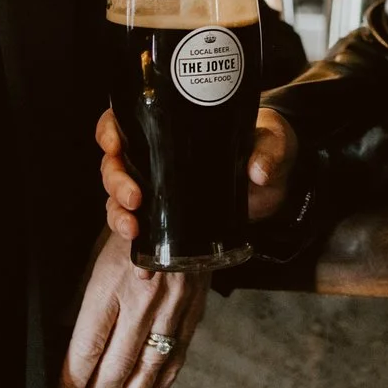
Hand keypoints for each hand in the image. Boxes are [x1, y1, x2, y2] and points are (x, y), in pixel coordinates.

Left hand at [58, 230, 206, 387]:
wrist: (192, 203)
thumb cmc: (138, 221)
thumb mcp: (99, 249)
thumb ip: (81, 293)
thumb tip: (64, 328)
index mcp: (110, 287)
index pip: (86, 350)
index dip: (71, 384)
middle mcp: (141, 304)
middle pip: (114, 367)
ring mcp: (171, 310)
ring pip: (147, 369)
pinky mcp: (194, 310)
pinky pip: (178, 353)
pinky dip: (164, 379)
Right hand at [95, 106, 296, 242]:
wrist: (278, 181)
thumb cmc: (267, 147)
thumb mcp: (272, 141)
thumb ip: (268, 151)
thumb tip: (257, 172)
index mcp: (172, 126)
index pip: (125, 121)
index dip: (109, 131)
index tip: (114, 145)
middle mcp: (157, 157)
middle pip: (116, 165)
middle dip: (116, 183)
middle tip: (133, 199)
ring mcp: (160, 189)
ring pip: (120, 199)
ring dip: (118, 216)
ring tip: (132, 231)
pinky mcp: (171, 218)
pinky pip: (143, 231)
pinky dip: (137, 250)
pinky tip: (141, 266)